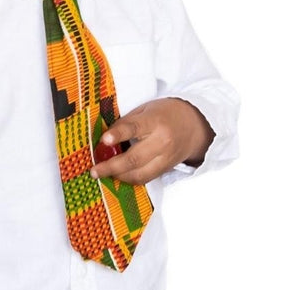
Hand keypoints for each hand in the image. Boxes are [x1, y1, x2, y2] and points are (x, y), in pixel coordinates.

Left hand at [88, 97, 213, 185]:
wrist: (195, 125)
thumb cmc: (165, 114)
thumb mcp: (145, 110)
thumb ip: (126, 123)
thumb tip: (104, 140)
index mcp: (155, 121)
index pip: (134, 128)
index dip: (118, 135)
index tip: (104, 140)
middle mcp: (162, 141)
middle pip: (135, 158)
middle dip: (111, 166)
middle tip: (94, 170)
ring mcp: (165, 158)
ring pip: (139, 174)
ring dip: (118, 176)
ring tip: (102, 173)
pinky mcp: (166, 169)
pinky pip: (145, 178)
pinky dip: (129, 178)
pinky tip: (118, 175)